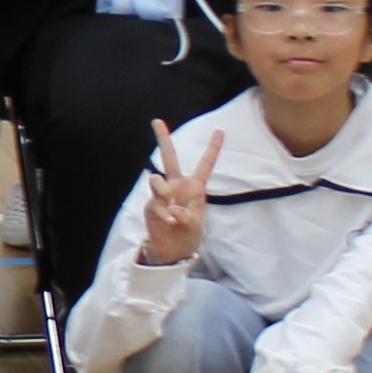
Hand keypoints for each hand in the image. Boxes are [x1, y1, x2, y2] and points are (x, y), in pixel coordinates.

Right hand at [137, 118, 228, 266]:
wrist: (172, 251)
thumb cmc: (189, 235)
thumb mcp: (196, 226)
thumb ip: (188, 216)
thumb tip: (172, 208)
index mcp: (194, 188)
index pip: (205, 165)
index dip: (213, 148)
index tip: (220, 131)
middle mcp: (177, 186)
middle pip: (169, 158)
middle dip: (163, 139)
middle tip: (157, 121)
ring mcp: (162, 195)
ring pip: (156, 180)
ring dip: (162, 189)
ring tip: (168, 200)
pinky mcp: (151, 206)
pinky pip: (155, 204)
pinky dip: (163, 213)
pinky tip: (170, 222)